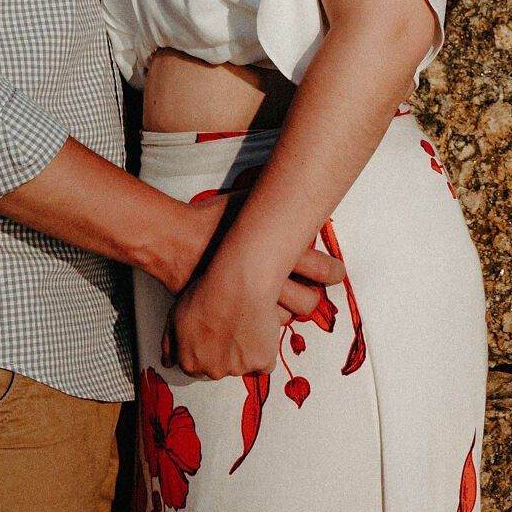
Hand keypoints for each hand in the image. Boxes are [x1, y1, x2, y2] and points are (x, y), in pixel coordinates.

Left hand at [164, 262, 284, 378]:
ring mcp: (238, 368)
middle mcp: (212, 371)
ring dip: (244, 353)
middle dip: (224, 354)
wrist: (239, 284)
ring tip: (245, 324)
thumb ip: (170, 343)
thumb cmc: (207, 294)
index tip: (212, 336)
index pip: (196, 368)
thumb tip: (168, 362)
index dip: (205, 350)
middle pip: (219, 368)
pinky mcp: (261, 361)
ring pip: (242, 367)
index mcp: (190, 362)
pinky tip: (260, 333)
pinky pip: (265, 364)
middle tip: (229, 328)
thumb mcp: (175, 316)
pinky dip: (264, 352)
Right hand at [177, 191, 344, 313]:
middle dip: (311, 299)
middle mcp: (269, 283)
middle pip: (306, 303)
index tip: (336, 273)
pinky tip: (255, 315)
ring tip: (278, 303)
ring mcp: (250, 306)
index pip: (320, 268)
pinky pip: (254, 332)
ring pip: (281, 321)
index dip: (332, 271)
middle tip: (311, 294)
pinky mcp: (232, 320)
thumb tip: (286, 179)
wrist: (175, 242)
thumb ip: (267, 203)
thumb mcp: (245, 202)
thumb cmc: (210, 220)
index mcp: (279, 254)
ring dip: (283, 313)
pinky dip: (258, 327)